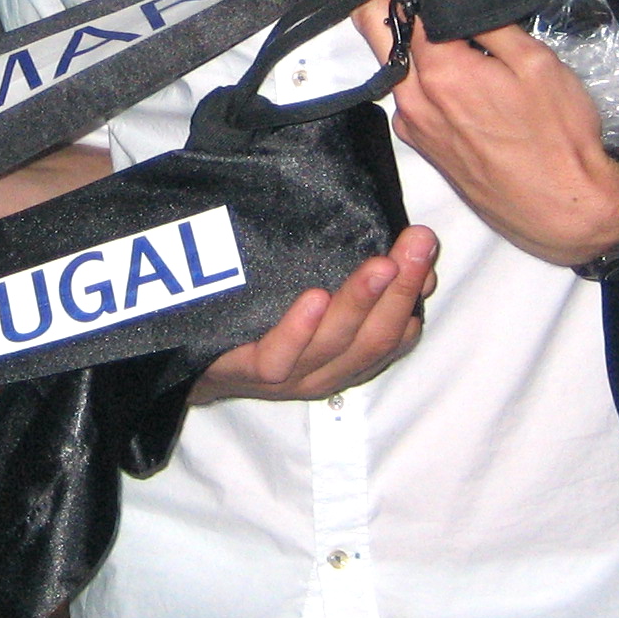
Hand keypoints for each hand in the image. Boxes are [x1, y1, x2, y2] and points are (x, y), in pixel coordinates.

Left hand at [191, 226, 438, 402]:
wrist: (192, 363)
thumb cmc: (260, 324)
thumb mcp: (316, 300)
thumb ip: (361, 281)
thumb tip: (410, 254)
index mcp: (348, 355)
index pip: (395, 331)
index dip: (413, 292)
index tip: (426, 247)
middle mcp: (327, 370)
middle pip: (374, 336)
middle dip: (400, 289)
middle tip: (418, 243)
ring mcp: (291, 374)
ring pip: (335, 344)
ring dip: (361, 302)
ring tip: (381, 265)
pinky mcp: (251, 372)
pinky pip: (281, 355)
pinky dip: (300, 328)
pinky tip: (314, 297)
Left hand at [330, 0, 618, 266]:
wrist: (564, 211)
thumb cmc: (560, 141)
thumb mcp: (537, 66)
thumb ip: (490, 24)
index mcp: (442, 72)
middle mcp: (415, 97)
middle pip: (371, 22)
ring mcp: (414, 122)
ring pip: (385, 55)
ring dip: (374, 11)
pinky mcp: (422, 140)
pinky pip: (402, 85)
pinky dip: (400, 52)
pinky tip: (409, 35)